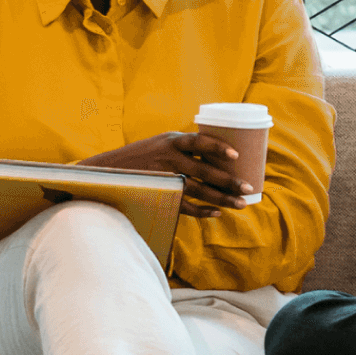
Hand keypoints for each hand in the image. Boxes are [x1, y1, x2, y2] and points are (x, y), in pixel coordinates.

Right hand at [77, 132, 254, 216]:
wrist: (107, 171)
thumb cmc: (142, 156)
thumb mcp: (161, 143)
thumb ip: (185, 149)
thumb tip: (218, 158)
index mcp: (172, 140)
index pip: (199, 140)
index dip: (218, 147)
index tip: (236, 156)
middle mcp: (169, 157)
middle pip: (204, 170)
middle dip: (228, 181)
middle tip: (248, 188)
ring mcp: (164, 177)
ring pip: (199, 190)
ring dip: (221, 199)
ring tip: (241, 205)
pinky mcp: (160, 194)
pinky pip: (184, 206)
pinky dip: (202, 211)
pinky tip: (216, 214)